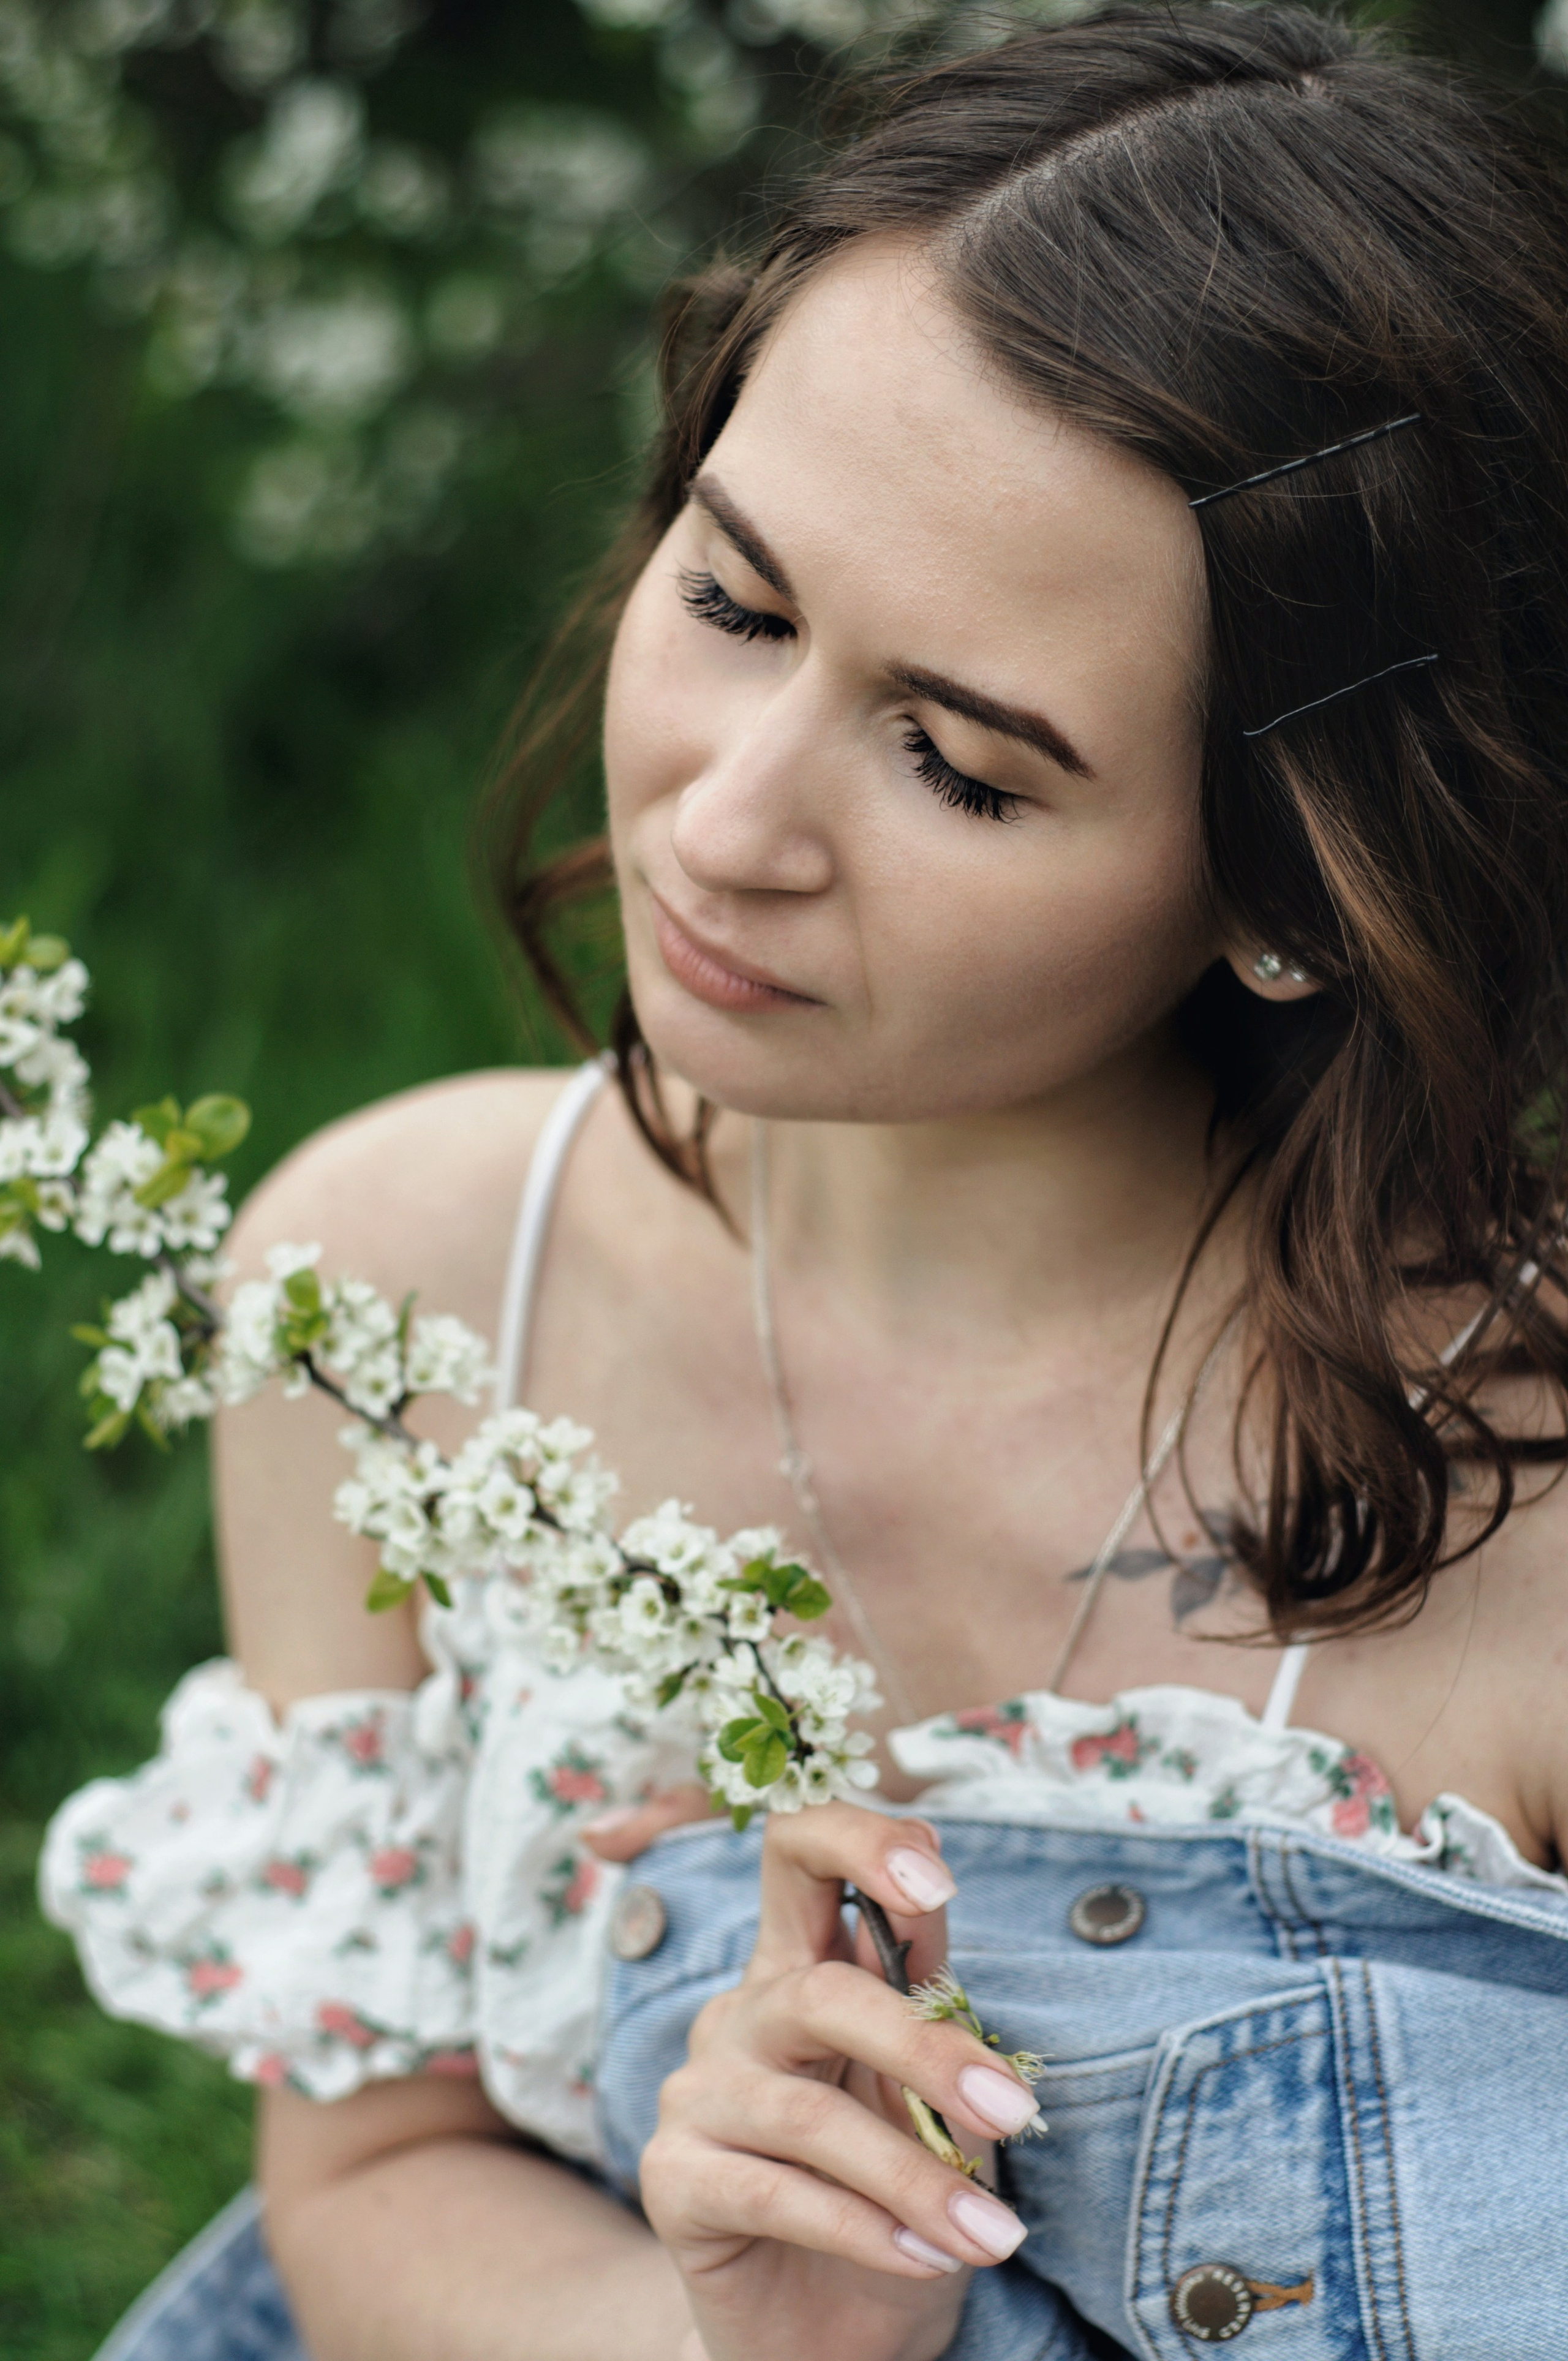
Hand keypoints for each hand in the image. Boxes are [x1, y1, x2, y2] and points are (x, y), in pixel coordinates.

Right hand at [606, 1800, 1037, 2360]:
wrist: (832, 2330)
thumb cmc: (893, 2197)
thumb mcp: (932, 2103)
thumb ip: (929, 2010)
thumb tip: (936, 1912)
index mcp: (803, 1968)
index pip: (801, 1852)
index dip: (858, 1843)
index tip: (937, 1888)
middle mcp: (742, 2014)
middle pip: (818, 1990)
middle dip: (923, 2049)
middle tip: (1011, 2113)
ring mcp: (697, 2092)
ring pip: (809, 2115)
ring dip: (916, 2180)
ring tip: (991, 2233)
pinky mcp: (671, 2178)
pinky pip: (775, 2193)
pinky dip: (867, 2231)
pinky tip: (925, 2259)